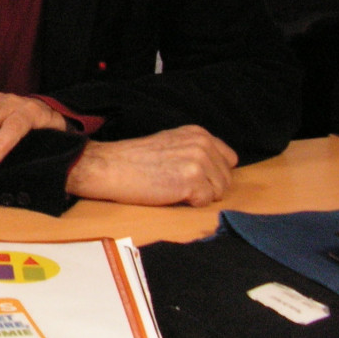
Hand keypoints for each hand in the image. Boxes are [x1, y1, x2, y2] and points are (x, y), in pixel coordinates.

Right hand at [65, 125, 238, 206]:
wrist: (110, 167)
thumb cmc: (134, 160)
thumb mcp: (171, 143)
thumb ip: (195, 150)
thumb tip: (215, 170)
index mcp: (198, 133)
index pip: (228, 159)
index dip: (213, 173)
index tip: (194, 177)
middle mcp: (202, 143)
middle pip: (227, 178)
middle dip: (208, 187)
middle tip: (178, 184)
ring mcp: (198, 161)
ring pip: (219, 192)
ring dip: (199, 196)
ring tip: (173, 188)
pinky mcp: (192, 180)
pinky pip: (206, 202)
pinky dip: (190, 204)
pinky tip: (170, 194)